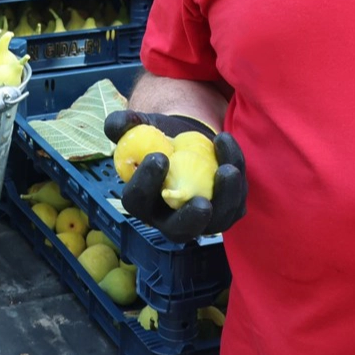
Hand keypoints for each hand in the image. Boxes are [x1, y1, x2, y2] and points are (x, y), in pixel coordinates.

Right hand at [104, 110, 246, 242]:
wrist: (188, 138)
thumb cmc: (158, 137)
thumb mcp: (138, 125)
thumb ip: (123, 123)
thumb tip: (117, 127)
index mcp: (142, 201)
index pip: (138, 201)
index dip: (146, 183)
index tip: (160, 157)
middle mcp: (169, 218)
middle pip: (179, 230)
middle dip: (191, 219)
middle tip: (202, 203)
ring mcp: (201, 219)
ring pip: (217, 220)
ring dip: (226, 198)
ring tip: (228, 169)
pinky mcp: (226, 209)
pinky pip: (236, 201)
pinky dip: (237, 175)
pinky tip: (227, 145)